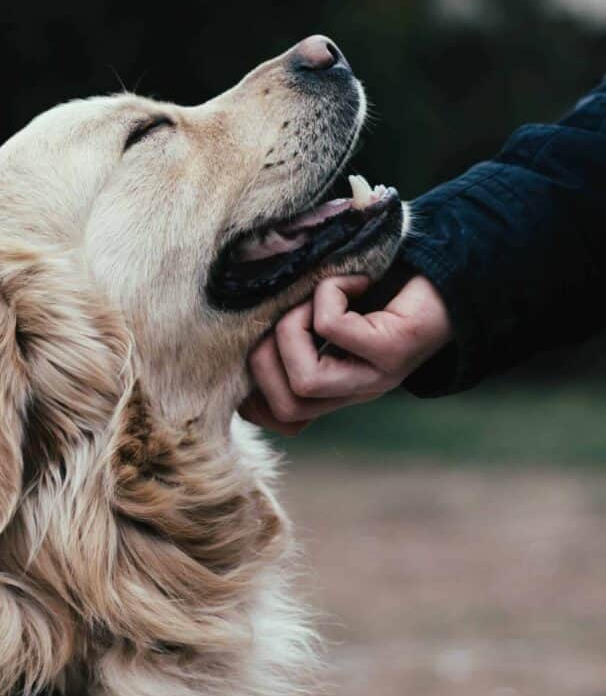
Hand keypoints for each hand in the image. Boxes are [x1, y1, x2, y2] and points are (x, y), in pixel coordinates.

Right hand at [240, 274, 452, 434]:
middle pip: (286, 406)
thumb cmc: (387, 289)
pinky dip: (327, 293)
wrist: (452, 275)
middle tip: (283, 313)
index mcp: (337, 387)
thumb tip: (242, 317)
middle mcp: (356, 390)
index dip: (254, 394)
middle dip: (263, 356)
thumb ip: (299, 327)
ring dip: (291, 329)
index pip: (285, 421)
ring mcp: (376, 375)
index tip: (252, 346)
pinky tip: (353, 280)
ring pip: (305, 381)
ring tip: (312, 299)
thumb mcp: (336, 314)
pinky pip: (333, 327)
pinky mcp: (393, 349)